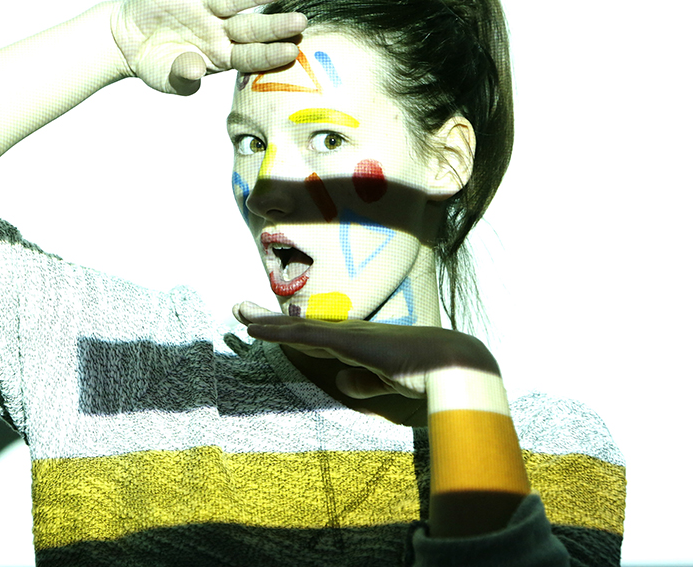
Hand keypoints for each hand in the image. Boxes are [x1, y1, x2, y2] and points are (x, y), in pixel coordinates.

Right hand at [111, 0, 306, 95]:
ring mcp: (200, 7)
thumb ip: (183, 77)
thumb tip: (195, 69)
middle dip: (274, 25)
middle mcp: (217, 29)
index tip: (291, 51)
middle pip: (250, 26)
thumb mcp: (168, 78)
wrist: (126, 42)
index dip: (269, 53)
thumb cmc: (156, 63)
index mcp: (220, 55)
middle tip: (300, 21)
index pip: (250, 55)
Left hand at [233, 302, 499, 400]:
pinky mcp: (349, 341)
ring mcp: (349, 335)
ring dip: (267, 320)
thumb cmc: (428, 375)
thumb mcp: (388, 382)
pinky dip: (280, 331)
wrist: (453, 367)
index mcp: (360, 344)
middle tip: (241, 309)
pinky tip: (258, 329)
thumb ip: (365, 381)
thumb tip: (341, 381)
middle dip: (271, 319)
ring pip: (299, 327)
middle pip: (301, 326)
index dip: (291, 332)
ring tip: (239, 312)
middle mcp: (351, 334)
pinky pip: (307, 336)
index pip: (318, 338)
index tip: (268, 327)